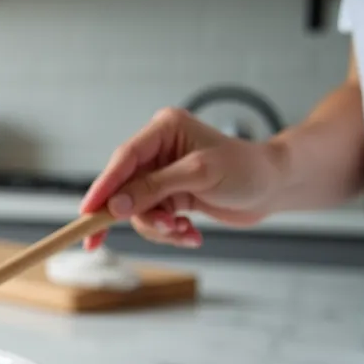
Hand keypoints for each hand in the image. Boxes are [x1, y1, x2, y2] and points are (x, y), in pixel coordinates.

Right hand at [80, 107, 287, 249]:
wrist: (276, 187)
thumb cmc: (248, 169)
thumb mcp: (199, 175)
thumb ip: (154, 188)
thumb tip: (114, 206)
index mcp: (163, 130)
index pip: (123, 160)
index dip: (103, 187)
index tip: (87, 212)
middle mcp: (158, 151)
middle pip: (125, 189)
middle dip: (139, 215)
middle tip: (153, 230)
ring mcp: (163, 176)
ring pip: (138, 210)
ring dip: (159, 227)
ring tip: (184, 231)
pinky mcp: (170, 196)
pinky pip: (154, 220)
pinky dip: (170, 232)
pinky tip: (191, 234)